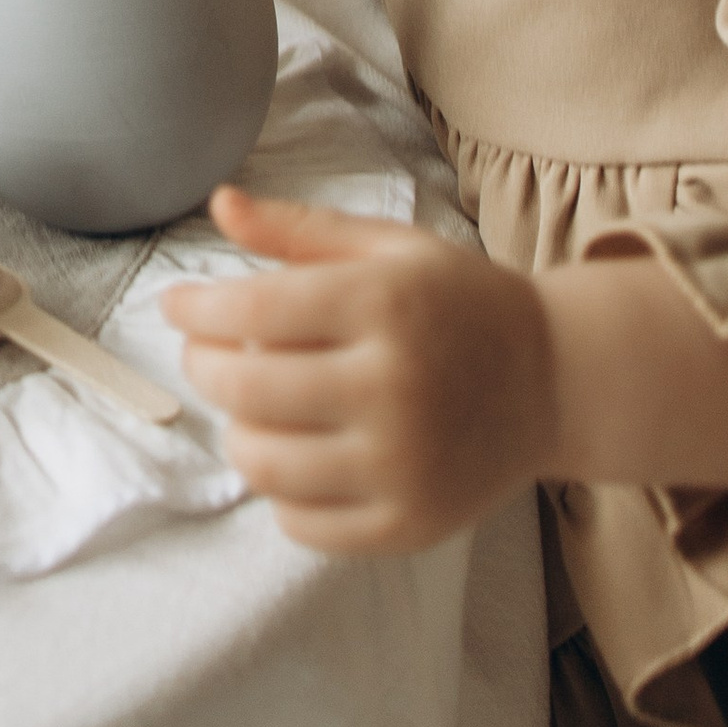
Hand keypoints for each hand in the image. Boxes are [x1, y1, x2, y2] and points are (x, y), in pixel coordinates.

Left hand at [166, 187, 727, 555]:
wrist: (552, 381)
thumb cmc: (458, 303)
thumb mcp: (387, 247)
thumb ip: (297, 229)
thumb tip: (218, 202)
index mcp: (384, 305)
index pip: (251, 311)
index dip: (195, 308)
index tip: (175, 304)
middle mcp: (392, 387)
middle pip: (246, 389)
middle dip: (203, 367)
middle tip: (204, 354)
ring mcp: (402, 465)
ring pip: (264, 463)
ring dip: (238, 431)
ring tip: (252, 405)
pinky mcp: (409, 524)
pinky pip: (302, 524)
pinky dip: (280, 492)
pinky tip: (296, 455)